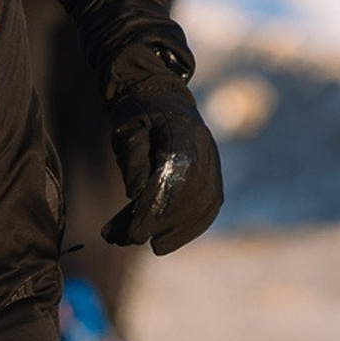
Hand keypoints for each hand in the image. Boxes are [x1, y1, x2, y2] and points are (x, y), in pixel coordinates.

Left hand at [104, 54, 223, 255]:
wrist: (163, 94)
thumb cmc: (139, 110)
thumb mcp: (126, 125)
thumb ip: (131, 157)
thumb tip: (135, 194)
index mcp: (182, 134)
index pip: (171, 179)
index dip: (153, 207)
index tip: (134, 229)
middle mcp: (204, 151)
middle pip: (189, 197)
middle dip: (162, 223)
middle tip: (132, 239)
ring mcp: (213, 163)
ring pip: (203, 206)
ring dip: (179, 231)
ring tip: (153, 247)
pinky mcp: (213, 174)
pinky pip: (209, 206)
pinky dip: (192, 226)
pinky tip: (169, 239)